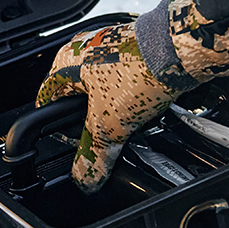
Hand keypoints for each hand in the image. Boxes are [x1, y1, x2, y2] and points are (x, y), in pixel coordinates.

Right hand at [36, 22, 185, 192]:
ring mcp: (110, 49)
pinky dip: (134, 99)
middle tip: (107, 137)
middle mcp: (84, 51)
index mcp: (64, 63)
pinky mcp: (134, 51)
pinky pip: (126, 84)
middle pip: (77, 101)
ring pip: (104, 93)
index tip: (77, 146)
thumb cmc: (140, 70)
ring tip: (130, 122)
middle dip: (93, 122)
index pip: (46, 103)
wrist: (182, 49)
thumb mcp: (109, 125)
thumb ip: (93, 154)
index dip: (60, 129)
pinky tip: (146, 108)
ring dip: (115, 112)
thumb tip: (84, 178)